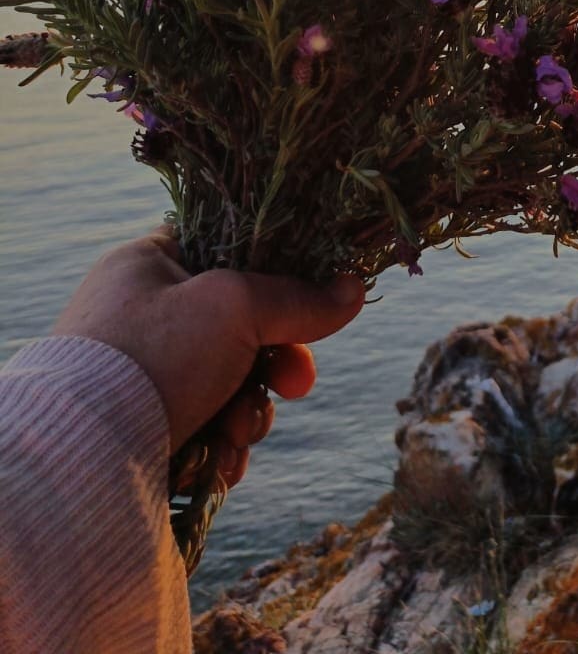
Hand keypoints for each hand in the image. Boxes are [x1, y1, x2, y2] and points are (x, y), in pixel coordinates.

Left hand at [53, 228, 364, 488]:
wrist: (84, 457)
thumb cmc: (155, 355)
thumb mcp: (235, 305)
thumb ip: (299, 296)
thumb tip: (354, 290)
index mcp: (149, 264)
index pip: (230, 252)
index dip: (278, 280)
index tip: (312, 308)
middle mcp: (142, 316)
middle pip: (239, 328)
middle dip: (274, 365)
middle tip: (295, 385)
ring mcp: (140, 375)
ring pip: (228, 383)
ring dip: (249, 413)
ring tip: (236, 436)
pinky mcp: (140, 428)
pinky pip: (203, 427)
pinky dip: (220, 447)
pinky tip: (219, 464)